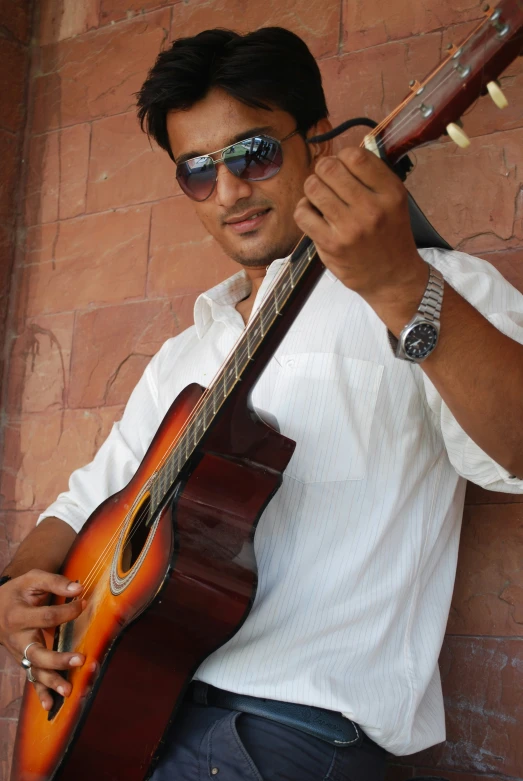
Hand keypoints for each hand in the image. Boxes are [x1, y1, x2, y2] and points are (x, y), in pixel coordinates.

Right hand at [0, 570, 85, 710]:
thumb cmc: (18, 592)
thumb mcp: (31, 579)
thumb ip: (55, 582)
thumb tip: (78, 589)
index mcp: (18, 616)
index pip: (47, 617)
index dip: (68, 611)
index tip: (83, 603)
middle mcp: (17, 639)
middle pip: (37, 652)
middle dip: (59, 659)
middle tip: (80, 659)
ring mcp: (19, 653)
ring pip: (34, 671)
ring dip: (52, 681)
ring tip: (68, 690)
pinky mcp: (23, 661)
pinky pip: (31, 679)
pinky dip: (40, 693)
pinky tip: (50, 705)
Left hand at [294, 147, 426, 306]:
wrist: (391, 277)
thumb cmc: (390, 235)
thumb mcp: (394, 201)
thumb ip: (372, 177)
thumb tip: (340, 155)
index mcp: (391, 193)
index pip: (356, 156)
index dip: (342, 156)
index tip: (342, 166)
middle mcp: (372, 208)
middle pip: (330, 168)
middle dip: (323, 169)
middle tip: (326, 179)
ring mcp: (350, 228)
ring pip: (313, 187)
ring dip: (312, 188)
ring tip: (319, 196)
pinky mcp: (331, 245)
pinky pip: (303, 213)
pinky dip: (303, 209)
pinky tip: (313, 214)